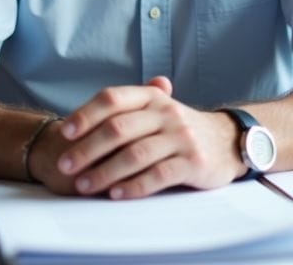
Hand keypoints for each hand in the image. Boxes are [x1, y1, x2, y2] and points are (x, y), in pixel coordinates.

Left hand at [52, 76, 244, 198]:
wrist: (228, 141)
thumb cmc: (180, 129)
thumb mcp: (157, 109)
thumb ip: (123, 109)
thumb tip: (74, 121)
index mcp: (151, 97)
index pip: (112, 98)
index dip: (86, 114)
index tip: (65, 132)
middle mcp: (166, 113)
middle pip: (118, 128)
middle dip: (87, 149)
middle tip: (65, 166)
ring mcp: (181, 137)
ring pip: (136, 154)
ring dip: (105, 172)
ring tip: (84, 185)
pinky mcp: (193, 162)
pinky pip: (159, 174)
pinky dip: (134, 186)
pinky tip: (116, 194)